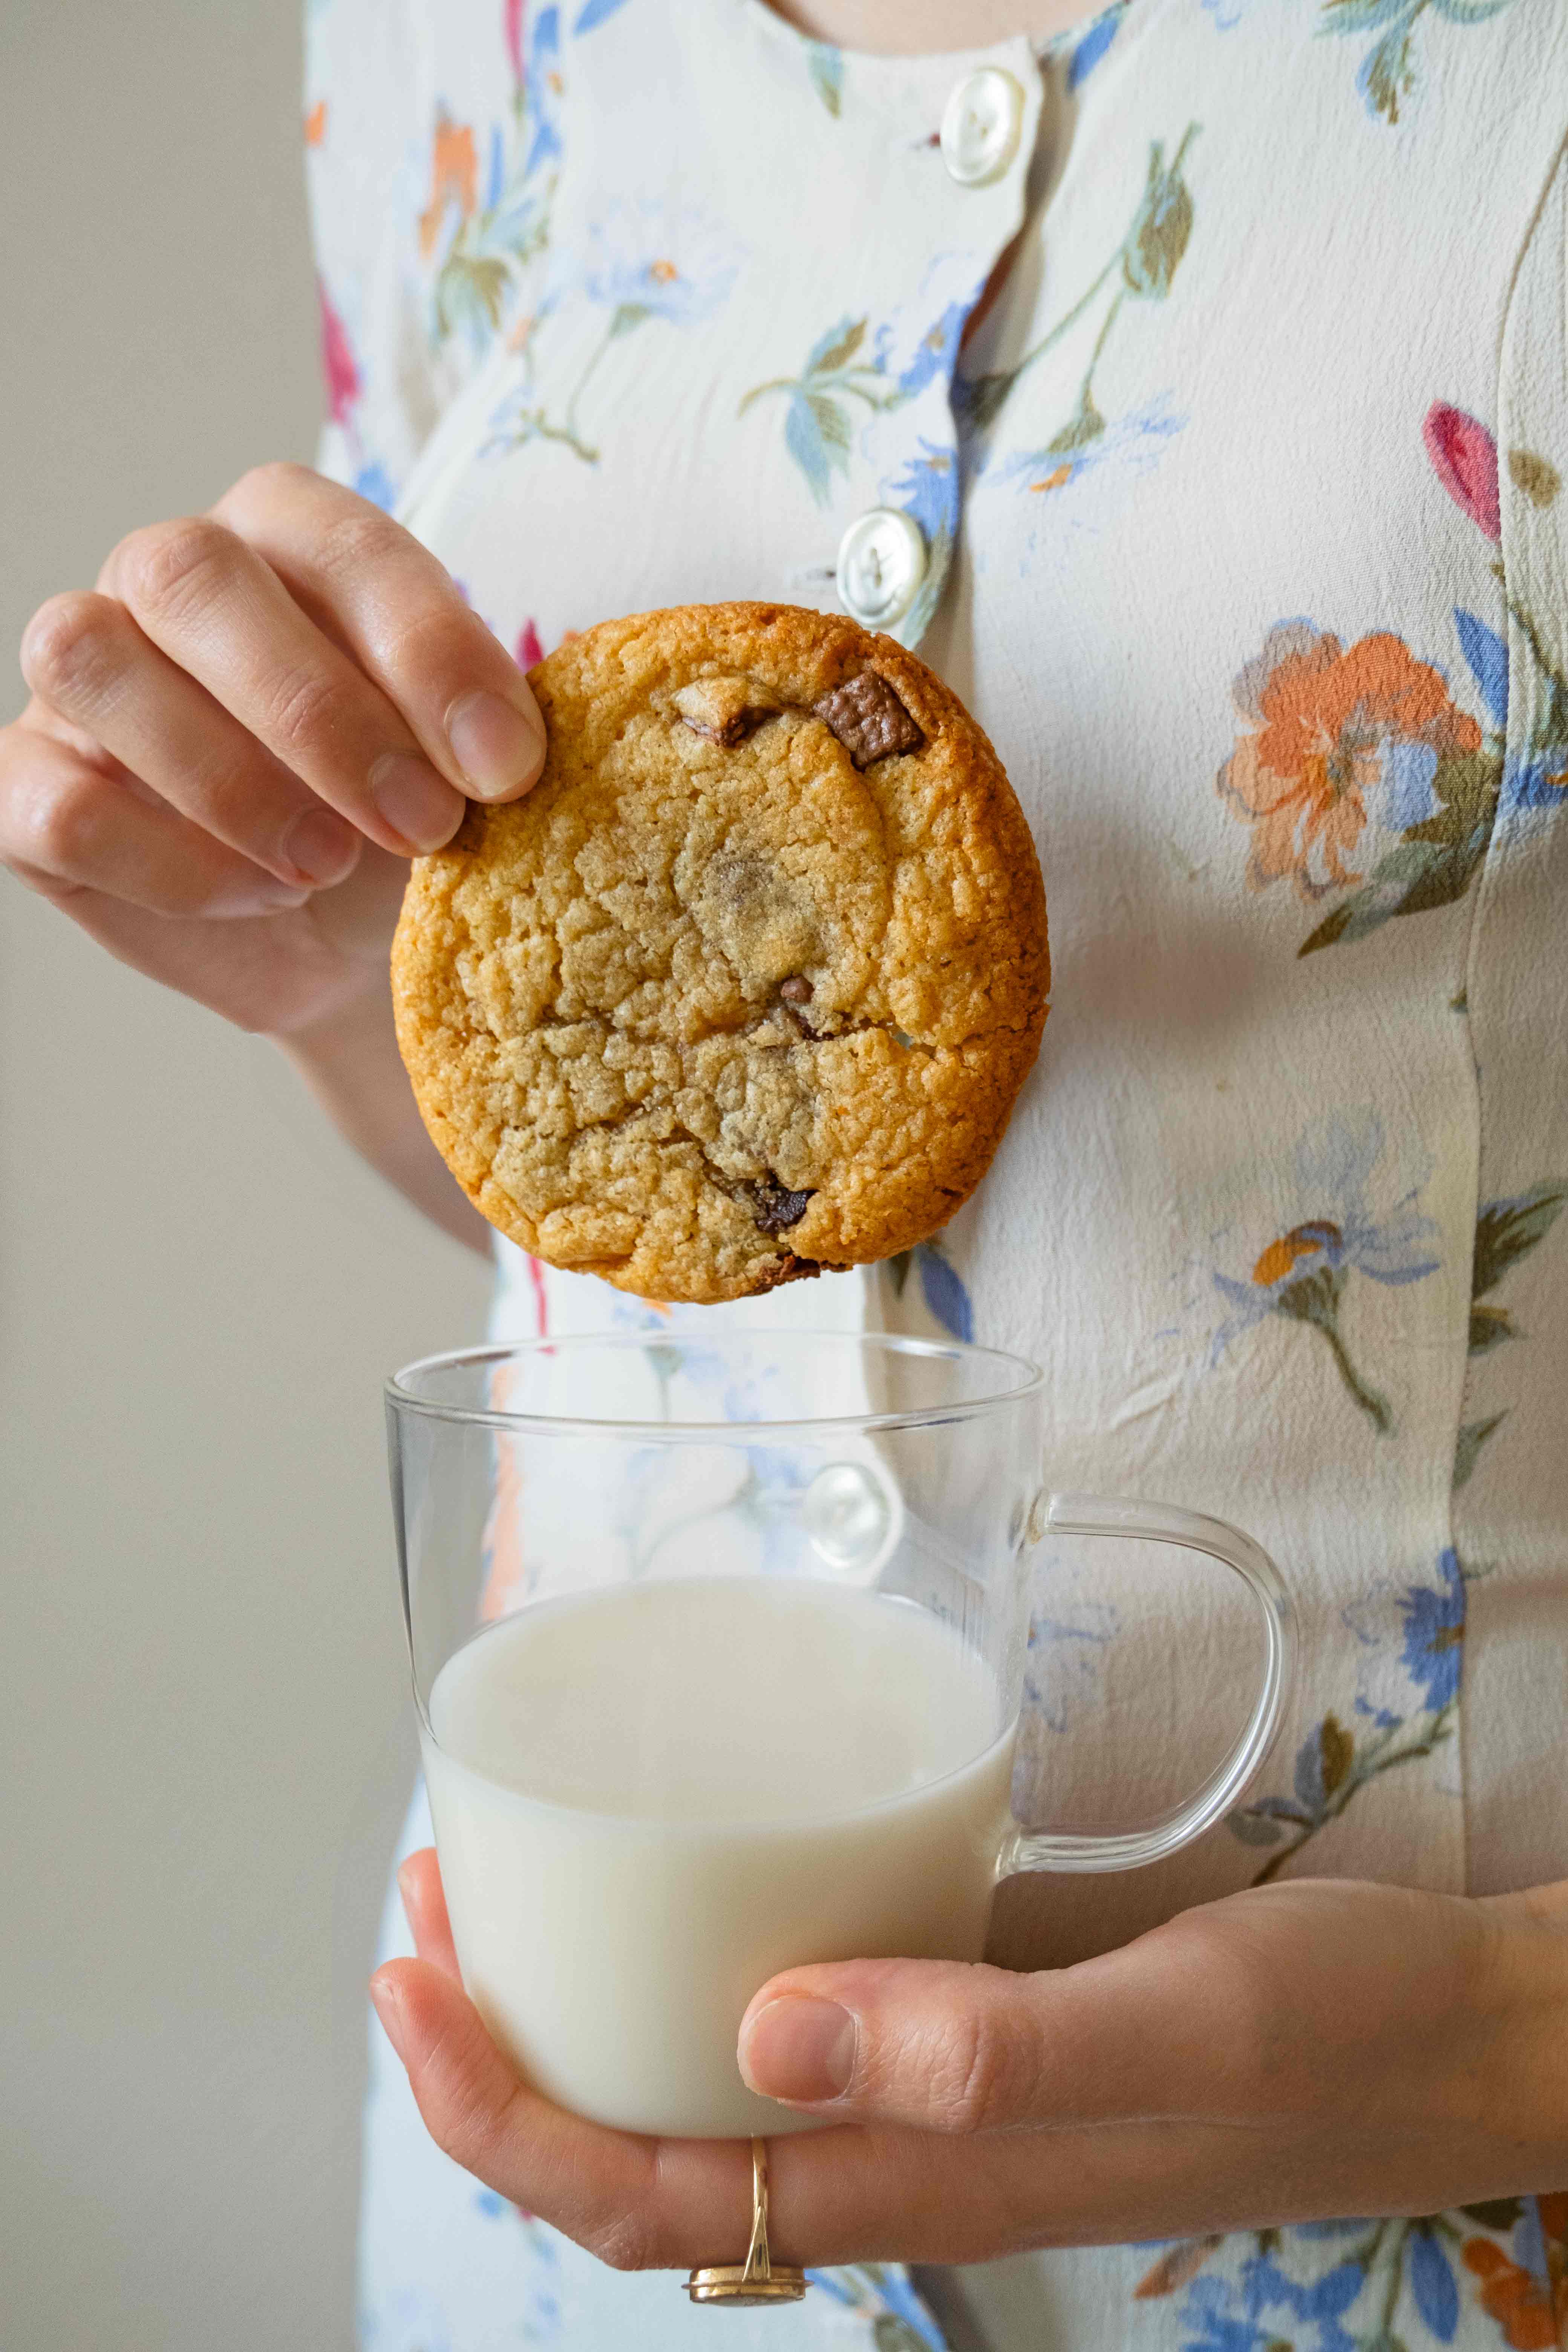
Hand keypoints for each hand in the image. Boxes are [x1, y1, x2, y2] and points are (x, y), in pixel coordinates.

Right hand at [1, 463, 544, 1037]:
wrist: (350, 941)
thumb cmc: (406, 819)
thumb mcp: (462, 767)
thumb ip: (472, 729)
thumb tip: (498, 750)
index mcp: (286, 537)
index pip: (337, 539)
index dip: (426, 649)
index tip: (504, 768)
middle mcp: (164, 578)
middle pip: (189, 574)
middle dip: (317, 713)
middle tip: (420, 825)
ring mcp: (86, 679)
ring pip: (90, 661)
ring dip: (226, 779)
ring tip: (327, 865)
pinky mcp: (31, 784)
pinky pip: (60, 805)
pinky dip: (169, 866)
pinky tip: (254, 899)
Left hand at [372, 1850, 1567, 2269]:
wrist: (1447, 2032)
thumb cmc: (1333, 2037)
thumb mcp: (1181, 2027)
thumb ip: (993, 2046)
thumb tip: (773, 2031)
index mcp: (918, 2182)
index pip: (644, 2199)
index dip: (503, 2121)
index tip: (414, 1990)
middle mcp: (900, 2148)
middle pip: (640, 2148)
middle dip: (500, 2053)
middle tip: (425, 1907)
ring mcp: (930, 2086)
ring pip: (700, 2083)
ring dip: (581, 2002)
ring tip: (503, 1878)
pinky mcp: (969, 2013)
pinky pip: (791, 2015)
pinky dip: (693, 1950)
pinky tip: (687, 1863)